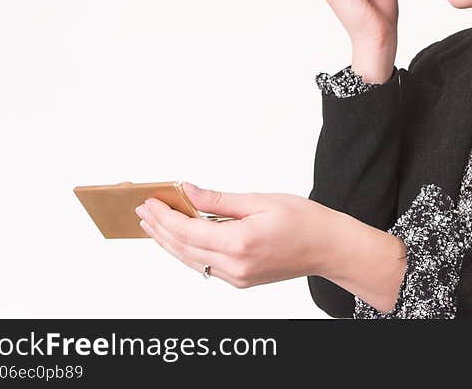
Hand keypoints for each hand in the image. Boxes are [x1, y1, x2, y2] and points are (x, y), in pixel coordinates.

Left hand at [136, 183, 332, 287]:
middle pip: (184, 248)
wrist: (329, 248)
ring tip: (153, 224)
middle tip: (142, 211)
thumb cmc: (303, 220)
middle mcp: (235, 266)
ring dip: (169, 242)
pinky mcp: (241, 280)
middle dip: (159, 229)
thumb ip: (219, 199)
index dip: (165, 216)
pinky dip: (188, 251)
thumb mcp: (260, 200)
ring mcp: (237, 277)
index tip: (149, 202)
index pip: (188, 231)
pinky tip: (180, 238)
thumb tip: (187, 191)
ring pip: (191, 260)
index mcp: (240, 243)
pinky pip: (206, 266)